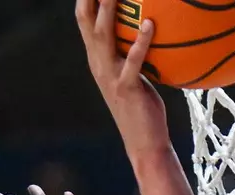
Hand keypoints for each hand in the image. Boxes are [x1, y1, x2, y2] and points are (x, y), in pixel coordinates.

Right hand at [75, 0, 167, 157]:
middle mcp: (98, 63)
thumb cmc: (143, 107)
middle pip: (87, 20)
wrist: (144, 143)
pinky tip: (150, 24)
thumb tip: (150, 27)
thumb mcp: (134, 75)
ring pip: (104, 35)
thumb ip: (134, 52)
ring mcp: (109, 75)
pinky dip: (141, 41)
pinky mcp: (126, 87)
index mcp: (97, 58)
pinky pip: (133, 60)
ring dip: (109, 9)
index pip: (84, 20)